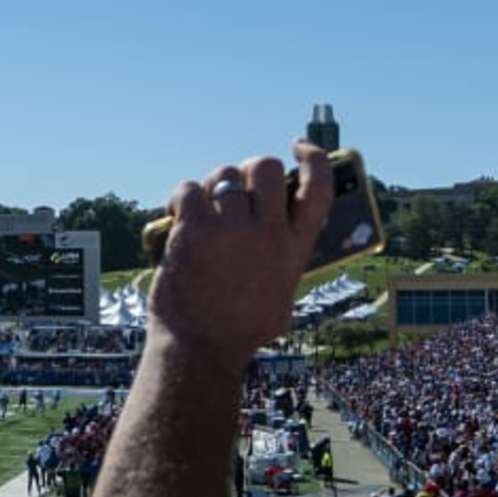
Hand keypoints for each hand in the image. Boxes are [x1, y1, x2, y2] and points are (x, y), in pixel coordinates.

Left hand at [150, 145, 333, 353]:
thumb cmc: (239, 332)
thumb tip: (288, 243)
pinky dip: (182, 198)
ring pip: (224, 174)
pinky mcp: (194, 230)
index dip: (312, 156)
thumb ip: (287, 266)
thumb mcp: (283, 300)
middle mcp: (268, 234)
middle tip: (237, 187)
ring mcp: (231, 230)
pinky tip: (179, 216)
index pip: (318, 186)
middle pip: (265, 166)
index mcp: (295, 249)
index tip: (298, 146)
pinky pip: (189, 189)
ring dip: (212, 186)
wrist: (200, 350)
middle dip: (249, 170)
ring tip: (204, 209)